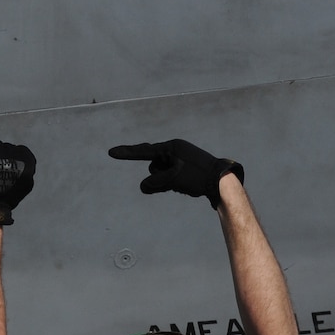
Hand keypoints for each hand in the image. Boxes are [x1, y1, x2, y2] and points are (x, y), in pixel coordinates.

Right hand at [109, 139, 243, 207]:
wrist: (223, 182)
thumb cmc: (198, 177)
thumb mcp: (173, 180)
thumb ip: (154, 183)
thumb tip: (144, 187)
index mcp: (171, 147)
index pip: (143, 151)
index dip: (126, 153)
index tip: (111, 152)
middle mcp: (175, 150)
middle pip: (154, 166)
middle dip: (159, 177)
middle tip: (177, 182)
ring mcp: (181, 158)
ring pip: (162, 173)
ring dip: (166, 181)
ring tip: (184, 185)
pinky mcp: (186, 167)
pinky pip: (170, 176)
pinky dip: (172, 182)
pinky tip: (185, 187)